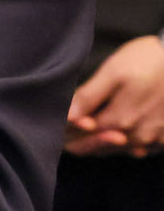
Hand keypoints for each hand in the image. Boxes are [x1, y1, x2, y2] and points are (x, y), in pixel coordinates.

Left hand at [65, 35, 163, 156]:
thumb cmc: (149, 60)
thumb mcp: (114, 71)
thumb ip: (90, 96)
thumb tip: (68, 117)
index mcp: (119, 120)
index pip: (82, 135)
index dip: (66, 130)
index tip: (56, 122)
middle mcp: (138, 136)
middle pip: (99, 147)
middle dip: (80, 140)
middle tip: (66, 128)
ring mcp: (155, 140)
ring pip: (119, 150)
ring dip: (102, 143)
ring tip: (87, 130)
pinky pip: (141, 149)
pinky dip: (126, 145)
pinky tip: (118, 135)